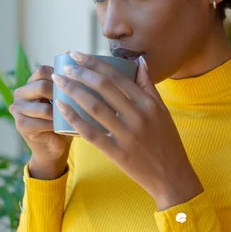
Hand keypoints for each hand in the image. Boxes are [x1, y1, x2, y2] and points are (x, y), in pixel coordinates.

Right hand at [9, 65, 72, 179]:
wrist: (56, 147)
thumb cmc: (65, 120)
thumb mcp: (67, 98)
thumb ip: (67, 80)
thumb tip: (70, 52)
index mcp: (31, 83)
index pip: (42, 70)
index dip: (59, 75)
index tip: (74, 84)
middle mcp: (20, 94)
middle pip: (40, 86)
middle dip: (59, 94)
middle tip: (74, 103)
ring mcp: (18, 110)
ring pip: (42, 107)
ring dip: (58, 113)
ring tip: (70, 117)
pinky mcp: (21, 125)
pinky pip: (40, 122)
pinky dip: (54, 125)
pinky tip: (61, 128)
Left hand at [51, 52, 203, 209]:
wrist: (172, 176)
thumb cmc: (167, 141)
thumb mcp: (162, 111)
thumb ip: (149, 85)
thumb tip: (139, 60)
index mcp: (149, 103)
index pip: (117, 76)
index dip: (95, 63)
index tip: (77, 54)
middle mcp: (138, 116)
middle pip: (104, 88)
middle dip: (81, 73)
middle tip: (65, 65)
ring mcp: (127, 135)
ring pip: (95, 107)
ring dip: (74, 91)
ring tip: (59, 81)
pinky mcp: (117, 153)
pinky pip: (91, 133)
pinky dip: (74, 119)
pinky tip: (62, 108)